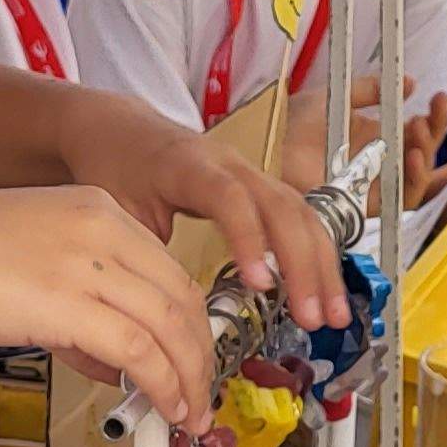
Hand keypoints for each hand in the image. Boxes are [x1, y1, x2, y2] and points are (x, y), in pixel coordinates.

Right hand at [0, 188, 216, 432]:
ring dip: (188, 380)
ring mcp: (85, 262)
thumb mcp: (27, 262)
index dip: (189, 324)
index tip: (191, 358)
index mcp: (94, 207)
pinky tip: (163, 409)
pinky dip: (162, 386)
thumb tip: (109, 354)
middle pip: (182, 297)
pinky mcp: (65, 303)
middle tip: (201, 396)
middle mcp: (100, 226)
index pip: (169, 270)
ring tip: (188, 416)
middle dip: (200, 356)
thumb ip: (75, 300)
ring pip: (171, 326)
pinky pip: (139, 351)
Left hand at [56, 92, 345, 328]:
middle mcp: (231, 165)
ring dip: (321, 266)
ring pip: (301, 214)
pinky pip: (299, 219)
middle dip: (304, 264)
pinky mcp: (261, 190)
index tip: (261, 284)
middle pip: (282, 207)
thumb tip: (161, 310)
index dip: (250, 239)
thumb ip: (142, 253)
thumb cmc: (116, 166)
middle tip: (312, 316)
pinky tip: (324, 293)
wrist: (120, 131)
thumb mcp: (114, 210)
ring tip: (332, 315)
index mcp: (189, 166)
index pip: (231, 198)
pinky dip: (315, 256)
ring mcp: (252, 175)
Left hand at [279, 79, 446, 211]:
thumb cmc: (293, 126)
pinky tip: (412, 156)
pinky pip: (399, 202)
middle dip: (435, 131)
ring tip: (422, 129)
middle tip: (436, 109)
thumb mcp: (335, 95)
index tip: (440, 98)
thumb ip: (369, 89)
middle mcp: (378, 163)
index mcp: (374, 138)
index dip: (432, 117)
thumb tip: (409, 82)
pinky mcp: (365, 207)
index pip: (413, 131)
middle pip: (420, 153)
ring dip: (426, 153)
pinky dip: (412, 180)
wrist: (268, 149)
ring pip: (415, 177)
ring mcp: (372, 186)